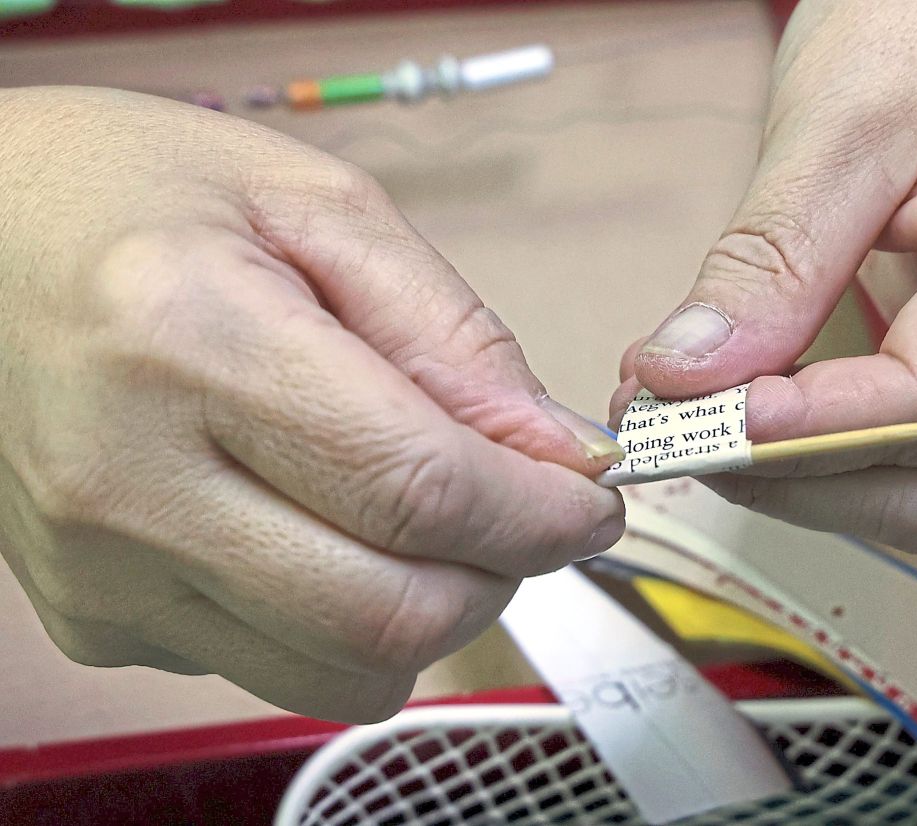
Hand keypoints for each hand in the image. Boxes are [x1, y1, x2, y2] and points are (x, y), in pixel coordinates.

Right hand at [0, 87, 623, 720]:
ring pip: (342, 672)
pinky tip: (322, 531)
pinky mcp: (97, 622)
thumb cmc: (137, 198)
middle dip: (502, 575)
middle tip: (522, 511)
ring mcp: (102, 572)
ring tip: (425, 520)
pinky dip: (344, 622)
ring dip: (432, 613)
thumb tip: (559, 454)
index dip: (540, 513)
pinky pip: (277, 668)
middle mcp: (129, 479)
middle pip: (388, 613)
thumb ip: (455, 337)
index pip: (417, 488)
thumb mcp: (318, 210)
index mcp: (191, 340)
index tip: (591, 498)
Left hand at [617, 0, 916, 552]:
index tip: (703, 422)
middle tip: (680, 438)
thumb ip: (769, 261)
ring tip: (707, 429)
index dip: (815, 430)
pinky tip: (763, 416)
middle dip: (802, 477)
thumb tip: (683, 379)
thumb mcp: (839, 121)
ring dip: (814, 479)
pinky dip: (838, 449)